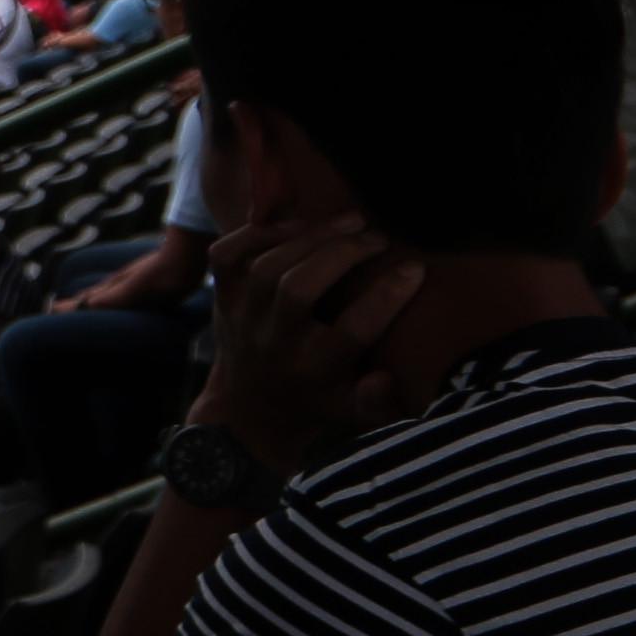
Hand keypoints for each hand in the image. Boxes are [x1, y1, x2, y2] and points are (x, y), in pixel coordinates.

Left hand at [195, 214, 417, 470]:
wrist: (248, 407)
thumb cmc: (319, 402)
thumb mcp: (354, 413)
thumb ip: (378, 402)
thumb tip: (385, 377)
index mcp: (315, 370)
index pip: (352, 331)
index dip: (386, 296)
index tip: (415, 267)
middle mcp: (274, 342)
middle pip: (300, 289)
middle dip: (343, 255)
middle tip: (380, 236)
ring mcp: (242, 316)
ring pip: (267, 268)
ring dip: (309, 238)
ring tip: (351, 223)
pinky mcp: (221, 296)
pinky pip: (227, 255)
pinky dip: (257, 233)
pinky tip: (298, 223)